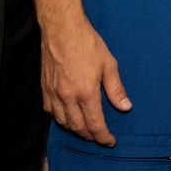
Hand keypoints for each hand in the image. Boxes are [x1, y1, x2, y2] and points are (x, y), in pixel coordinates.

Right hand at [39, 14, 130, 145]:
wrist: (62, 29)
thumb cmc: (87, 44)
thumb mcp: (109, 65)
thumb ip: (116, 89)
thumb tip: (125, 107)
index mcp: (85, 93)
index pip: (95, 125)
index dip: (103, 137)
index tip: (110, 141)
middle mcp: (67, 97)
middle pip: (78, 127)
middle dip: (90, 136)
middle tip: (100, 136)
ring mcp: (53, 93)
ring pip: (63, 122)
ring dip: (75, 130)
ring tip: (86, 130)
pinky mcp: (44, 88)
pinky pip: (50, 111)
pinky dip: (60, 119)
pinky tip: (67, 116)